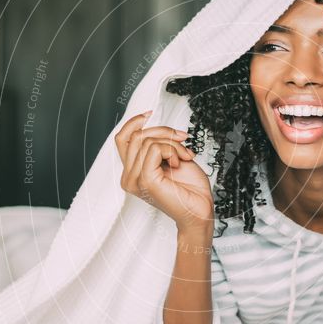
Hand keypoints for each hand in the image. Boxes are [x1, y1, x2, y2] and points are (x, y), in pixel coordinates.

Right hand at [115, 111, 214, 231]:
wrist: (200, 210)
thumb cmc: (190, 189)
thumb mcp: (171, 157)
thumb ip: (157, 145)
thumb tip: (153, 126)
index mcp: (132, 172)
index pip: (122, 139)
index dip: (134, 122)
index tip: (149, 113)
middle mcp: (129, 177)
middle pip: (136, 136)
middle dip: (163, 132)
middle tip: (182, 140)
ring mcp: (135, 180)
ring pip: (147, 141)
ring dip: (172, 144)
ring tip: (183, 157)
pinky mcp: (145, 180)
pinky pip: (155, 149)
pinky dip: (172, 150)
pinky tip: (179, 163)